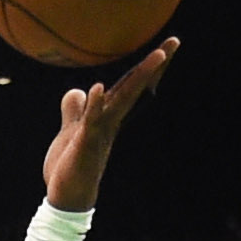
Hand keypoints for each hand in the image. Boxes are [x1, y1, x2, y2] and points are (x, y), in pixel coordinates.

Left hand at [42, 42, 176, 211]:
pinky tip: (98, 87)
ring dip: (138, 79)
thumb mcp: (72, 131)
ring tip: (156, 57)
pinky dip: (96, 105)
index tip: (166, 46)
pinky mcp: (84, 144)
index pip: (129, 86)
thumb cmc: (71, 166)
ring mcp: (99, 132)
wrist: (67, 198)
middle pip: (133, 88)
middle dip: (153, 66)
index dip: (147, 67)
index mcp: (107, 117)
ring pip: (121, 101)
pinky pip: (91, 121)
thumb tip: (79, 91)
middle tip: (173, 42)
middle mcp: (109, 122)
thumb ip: (76, 110)